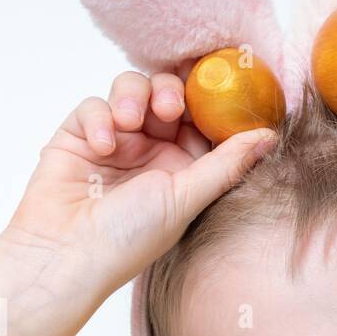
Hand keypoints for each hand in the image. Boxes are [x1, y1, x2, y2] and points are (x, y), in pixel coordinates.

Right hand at [4, 70, 277, 295]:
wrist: (65, 255)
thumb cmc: (128, 239)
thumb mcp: (186, 199)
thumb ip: (226, 164)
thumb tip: (270, 137)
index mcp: (184, 170)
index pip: (204, 121)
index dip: (212, 100)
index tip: (221, 80)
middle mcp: (152, 152)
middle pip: (170, 96)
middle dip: (172, 91)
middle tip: (169, 107)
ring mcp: (116, 141)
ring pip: (133, 89)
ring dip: (134, 96)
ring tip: (129, 121)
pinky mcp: (79, 135)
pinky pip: (94, 105)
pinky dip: (99, 118)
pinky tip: (101, 146)